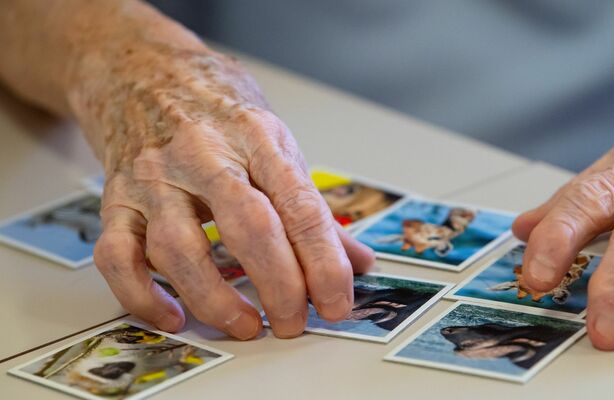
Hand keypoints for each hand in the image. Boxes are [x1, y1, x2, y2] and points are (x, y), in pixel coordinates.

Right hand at [72, 43, 374, 338]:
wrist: (139, 70)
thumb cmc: (215, 108)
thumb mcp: (274, 141)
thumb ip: (311, 205)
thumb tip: (357, 261)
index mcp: (256, 138)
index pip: (300, 207)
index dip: (324, 262)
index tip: (337, 302)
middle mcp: (203, 156)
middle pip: (248, 228)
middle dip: (279, 285)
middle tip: (295, 323)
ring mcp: (154, 178)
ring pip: (179, 249)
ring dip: (215, 299)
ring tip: (247, 326)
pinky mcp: (116, 200)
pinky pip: (117, 256)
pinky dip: (142, 296)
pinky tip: (175, 317)